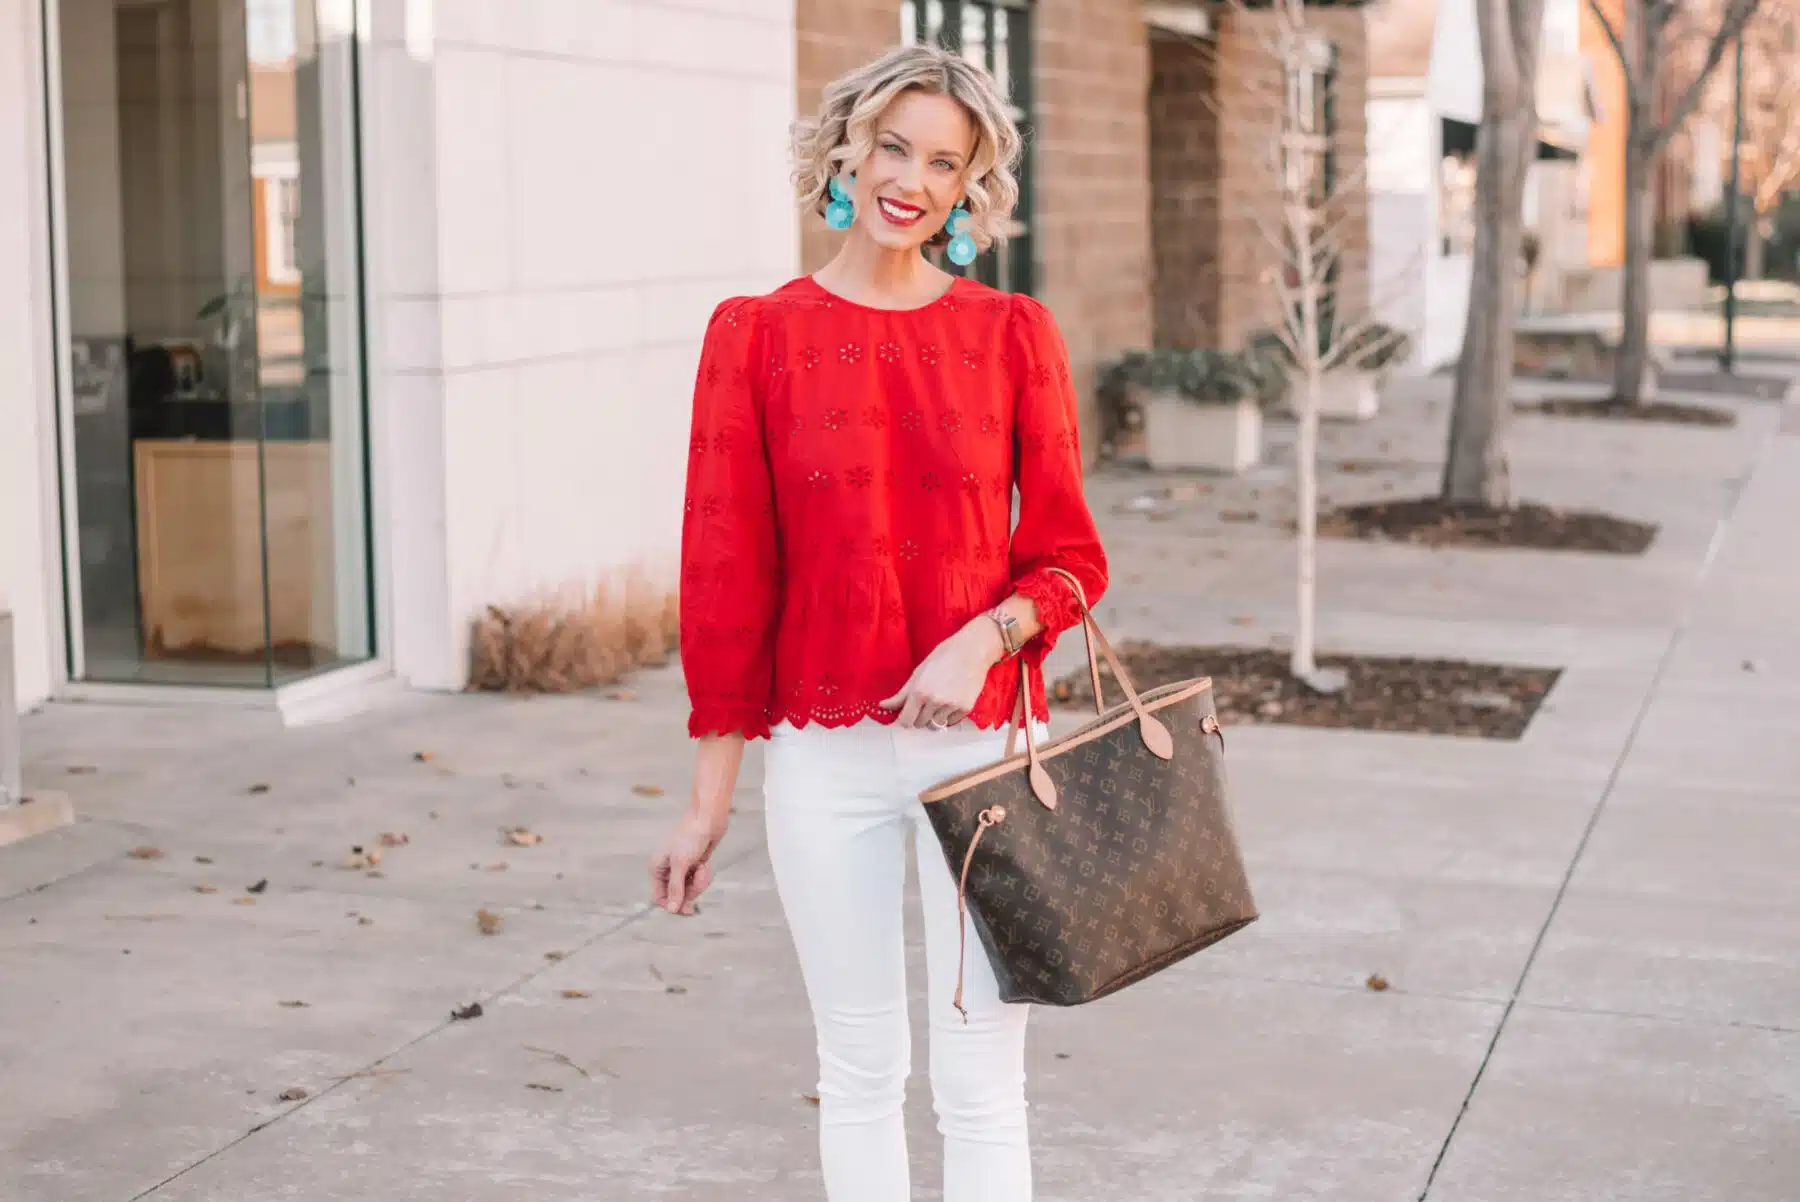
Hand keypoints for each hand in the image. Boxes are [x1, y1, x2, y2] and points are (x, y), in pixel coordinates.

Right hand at [649, 808, 726, 914]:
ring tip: (702, 867)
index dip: (673, 904)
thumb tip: (672, 909)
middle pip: (677, 895)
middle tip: (698, 879)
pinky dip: (704, 875)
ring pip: (690, 889)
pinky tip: (705, 864)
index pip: (659, 897)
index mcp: (657, 868)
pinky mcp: (695, 866)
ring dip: (699, 881)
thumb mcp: (680, 863)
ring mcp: (682, 868)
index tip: (688, 909)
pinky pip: (699, 880)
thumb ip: (676, 888)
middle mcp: (667, 870)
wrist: (708, 820)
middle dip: (691, 889)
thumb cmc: (690, 836)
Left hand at [880, 619, 1005, 728]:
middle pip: (919, 724)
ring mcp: (951, 706)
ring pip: (935, 725)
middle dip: (919, 717)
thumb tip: (883, 706)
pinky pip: (951, 722)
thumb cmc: (944, 656)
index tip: (906, 715)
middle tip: (925, 702)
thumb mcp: (918, 672)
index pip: (905, 721)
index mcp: (919, 692)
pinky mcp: (965, 709)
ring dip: (934, 717)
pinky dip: (949, 716)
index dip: (904, 719)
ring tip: (940, 699)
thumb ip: (901, 694)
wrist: (972, 650)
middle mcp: (934, 702)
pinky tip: (951, 700)